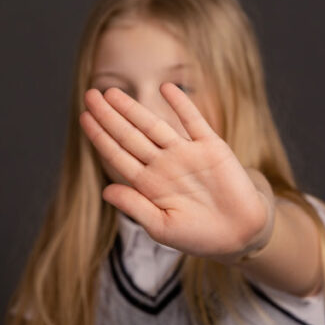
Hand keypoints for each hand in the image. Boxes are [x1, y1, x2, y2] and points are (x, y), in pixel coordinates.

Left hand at [79, 83, 273, 262]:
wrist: (240, 234)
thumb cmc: (199, 236)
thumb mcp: (161, 227)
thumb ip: (135, 206)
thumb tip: (105, 190)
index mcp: (149, 184)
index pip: (118, 155)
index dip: (100, 137)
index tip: (84, 118)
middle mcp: (164, 164)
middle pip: (130, 135)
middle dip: (109, 116)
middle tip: (90, 95)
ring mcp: (187, 154)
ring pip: (155, 125)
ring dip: (134, 109)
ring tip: (113, 93)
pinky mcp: (212, 148)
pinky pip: (194, 122)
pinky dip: (182, 105)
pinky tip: (166, 88)